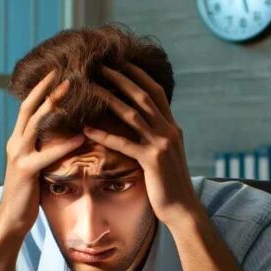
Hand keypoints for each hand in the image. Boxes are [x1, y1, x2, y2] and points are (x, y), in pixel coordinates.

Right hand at [0, 70, 83, 237]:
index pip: (28, 107)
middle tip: (65, 72)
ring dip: (53, 105)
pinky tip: (82, 137)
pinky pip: (48, 155)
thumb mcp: (35, 165)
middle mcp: (15, 143)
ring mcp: (19, 156)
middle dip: (46, 88)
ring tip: (71, 91)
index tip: (56, 72)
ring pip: (34, 124)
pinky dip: (65, 145)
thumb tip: (62, 135)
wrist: (12, 217)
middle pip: (29, 108)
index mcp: (17, 140)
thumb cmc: (28, 193)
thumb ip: (43, 148)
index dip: (40, 89)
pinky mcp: (26, 171)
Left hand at [82, 64, 200, 227]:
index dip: (139, 75)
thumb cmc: (170, 184)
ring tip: (91, 88)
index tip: (121, 62)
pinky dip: (105, 134)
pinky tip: (88, 128)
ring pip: (133, 115)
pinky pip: (124, 143)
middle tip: (101, 65)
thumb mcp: (166, 155)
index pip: (156, 93)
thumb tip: (143, 126)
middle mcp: (169, 131)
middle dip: (122, 78)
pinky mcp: (152, 161)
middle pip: (143, 96)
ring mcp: (161, 145)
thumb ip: (156, 138)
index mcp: (172, 127)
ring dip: (110, 99)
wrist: (182, 208)